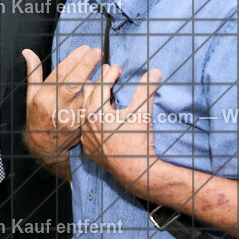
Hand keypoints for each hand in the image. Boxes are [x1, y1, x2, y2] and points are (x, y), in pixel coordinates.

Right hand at [23, 45, 103, 160]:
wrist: (44, 145)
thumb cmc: (37, 116)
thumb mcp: (31, 94)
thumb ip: (33, 72)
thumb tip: (27, 52)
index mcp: (44, 96)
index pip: (60, 74)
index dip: (74, 60)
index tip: (85, 48)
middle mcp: (57, 106)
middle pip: (74, 83)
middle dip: (87, 65)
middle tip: (98, 52)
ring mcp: (71, 117)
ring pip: (87, 96)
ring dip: (99, 80)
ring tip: (109, 66)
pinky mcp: (82, 124)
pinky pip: (94, 107)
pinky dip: (102, 95)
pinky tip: (109, 84)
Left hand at [79, 65, 162, 190]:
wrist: (135, 171)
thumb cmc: (138, 141)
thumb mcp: (142, 112)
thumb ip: (146, 89)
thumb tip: (154, 71)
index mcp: (95, 112)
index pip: (101, 86)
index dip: (109, 74)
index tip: (116, 66)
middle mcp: (85, 124)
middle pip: (88, 97)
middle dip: (98, 84)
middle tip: (107, 73)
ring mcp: (85, 137)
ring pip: (85, 113)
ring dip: (93, 101)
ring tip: (101, 92)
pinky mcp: (88, 149)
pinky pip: (86, 129)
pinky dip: (92, 119)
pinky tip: (99, 117)